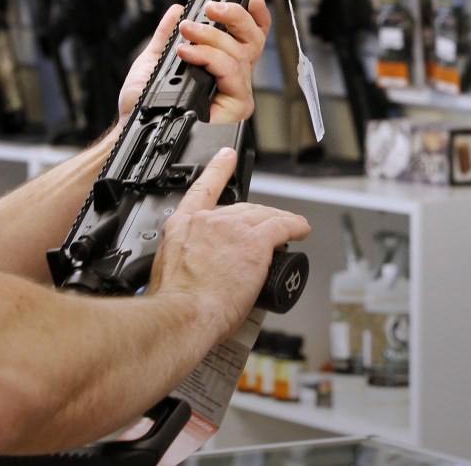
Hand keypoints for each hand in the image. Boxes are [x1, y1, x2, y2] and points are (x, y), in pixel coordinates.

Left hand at [117, 0, 271, 123]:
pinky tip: (189, 54)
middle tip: (208, 9)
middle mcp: (233, 78)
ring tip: (186, 35)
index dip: (255, 17)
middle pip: (250, 41)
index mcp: (220, 65)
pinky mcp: (237, 107)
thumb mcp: (152, 60)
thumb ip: (165, 35)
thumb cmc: (143, 103)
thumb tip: (176, 10)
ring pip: (238, 55)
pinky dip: (211, 59)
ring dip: (211, 38)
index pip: (248, 39)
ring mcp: (236, 92)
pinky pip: (232, 74)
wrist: (134, 124)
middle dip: (233, 17)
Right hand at [147, 147, 310, 341]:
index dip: (218, 169)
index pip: (202, 188)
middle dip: (255, 217)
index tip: (226, 157)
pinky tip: (302, 229)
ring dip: (279, 221)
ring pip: (263, 217)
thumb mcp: (168, 270)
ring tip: (292, 227)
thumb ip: (183, 260)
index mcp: (182, 226)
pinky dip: (295, 226)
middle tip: (266, 228)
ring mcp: (232, 229)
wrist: (183, 313)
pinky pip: (281, 227)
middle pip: (240, 208)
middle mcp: (207, 221)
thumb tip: (193, 272)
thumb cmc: (175, 302)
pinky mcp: (254, 243)